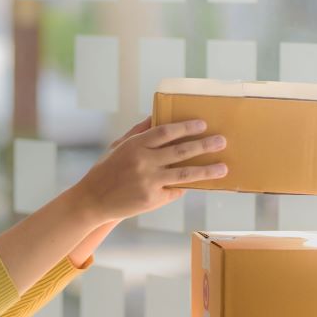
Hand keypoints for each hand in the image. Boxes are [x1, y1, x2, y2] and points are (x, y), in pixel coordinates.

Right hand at [67, 118, 227, 222]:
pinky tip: (199, 184)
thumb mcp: (118, 147)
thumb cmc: (106, 170)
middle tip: (221, 141)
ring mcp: (149, 182)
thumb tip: (157, 116)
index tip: (202, 124)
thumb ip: (138, 132)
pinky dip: (186, 187)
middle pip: (181, 151)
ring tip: (223, 168)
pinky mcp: (152, 199)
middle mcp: (143, 162)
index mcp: (134, 146)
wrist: (93, 200)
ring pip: (185, 174)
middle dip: (204, 145)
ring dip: (207, 170)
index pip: (165, 132)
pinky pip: (175, 191)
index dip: (185, 127)